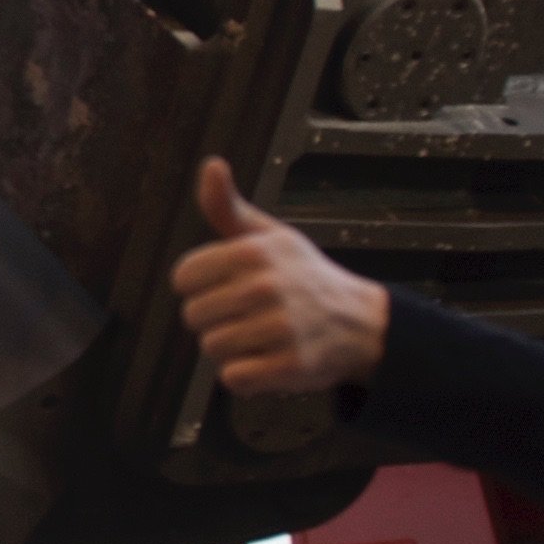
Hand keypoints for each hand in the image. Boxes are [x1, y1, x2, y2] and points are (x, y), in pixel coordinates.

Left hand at [170, 158, 392, 397]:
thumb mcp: (269, 235)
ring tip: (260, 337)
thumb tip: (211, 164)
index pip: (183, 277)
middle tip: (248, 315)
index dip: (199, 286)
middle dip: (214, 319)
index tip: (226, 287)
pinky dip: (245, 376)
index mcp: (254, 251)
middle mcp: (266, 286)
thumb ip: (228, 207)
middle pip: (194, 315)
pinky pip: (233, 378)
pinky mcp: (290, 366)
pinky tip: (267, 360)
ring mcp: (280, 327)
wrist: (359, 323)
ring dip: (230, 349)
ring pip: (211, 348)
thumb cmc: (304, 276)